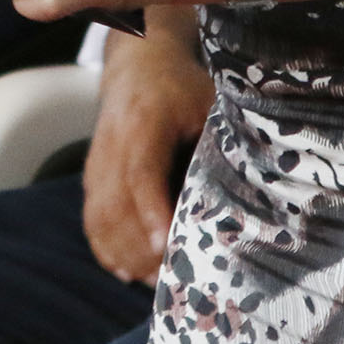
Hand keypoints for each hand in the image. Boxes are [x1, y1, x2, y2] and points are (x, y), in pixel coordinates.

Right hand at [80, 23, 211, 284]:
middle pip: (116, 204)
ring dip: (123, 252)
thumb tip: (251, 191)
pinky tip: (125, 270)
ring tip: (152, 282)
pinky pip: (91, 215)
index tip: (167, 245)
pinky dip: (105, 245)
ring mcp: (97, 158)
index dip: (151, 212)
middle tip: (170, 280)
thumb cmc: (181, 86)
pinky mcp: (92, 171)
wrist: (138, 61)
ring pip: (100, 214)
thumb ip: (220, 143)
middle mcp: (112, 142)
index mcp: (143, 122)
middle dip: (140, 247)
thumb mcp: (208, 103)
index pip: (141, 174)